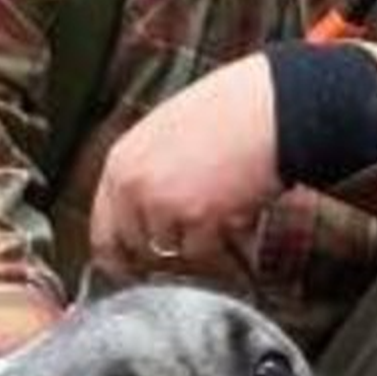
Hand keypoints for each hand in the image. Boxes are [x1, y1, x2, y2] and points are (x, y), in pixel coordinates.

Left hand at [87, 58, 279, 286]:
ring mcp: (164, 204)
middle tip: (195, 230)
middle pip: (138, 247)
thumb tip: (143, 214)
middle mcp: (135, 186)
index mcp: (122, 162)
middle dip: (166, 246)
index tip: (130, 267)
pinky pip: (204, 252)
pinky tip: (237, 207)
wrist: (273, 107)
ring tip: (221, 202)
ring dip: (198, 239)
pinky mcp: (198, 219)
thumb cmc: (229, 111)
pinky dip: (222, 241)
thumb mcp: (165, 132)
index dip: (119, 255)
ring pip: (173, 251)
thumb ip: (145, 173)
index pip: (103, 231)